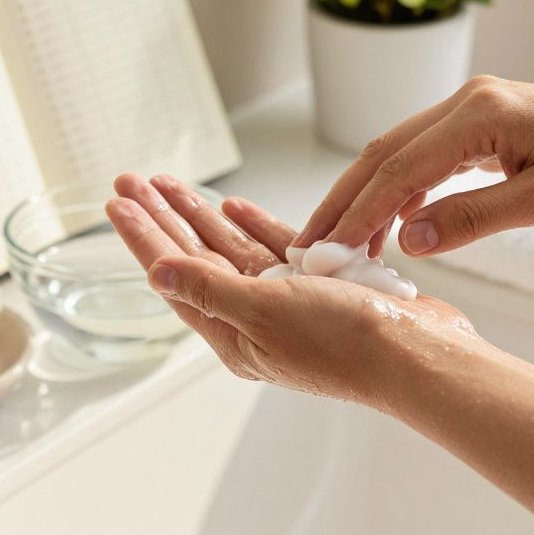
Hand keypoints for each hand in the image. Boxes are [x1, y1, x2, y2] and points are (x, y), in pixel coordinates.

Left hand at [105, 173, 486, 411]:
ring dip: (201, 215)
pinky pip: (277, 250)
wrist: (415, 352)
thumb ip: (208, 288)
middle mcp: (255, 318)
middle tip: (133, 181)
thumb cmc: (345, 342)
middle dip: (163, 217)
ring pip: (232, 249)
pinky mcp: (321, 287)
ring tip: (170, 184)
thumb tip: (156, 273)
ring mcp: (288, 303)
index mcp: (234, 333)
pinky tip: (234, 207)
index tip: (118, 202)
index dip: (144, 235)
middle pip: (196, 258)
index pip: (175, 275)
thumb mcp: (264, 311)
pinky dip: (256, 225)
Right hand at [294, 75, 533, 256]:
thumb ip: (472, 219)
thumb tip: (409, 240)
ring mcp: (470, 108)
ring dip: (366, 196)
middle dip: (344, 201)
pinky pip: (423, 156)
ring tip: (338, 242)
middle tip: (308, 246)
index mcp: (480, 112)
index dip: (359, 212)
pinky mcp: (478, 123)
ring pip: (398, 153)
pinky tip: (387, 224)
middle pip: (384, 153)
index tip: (328, 251)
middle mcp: (466, 100)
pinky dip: (398, 190)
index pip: (400, 168)